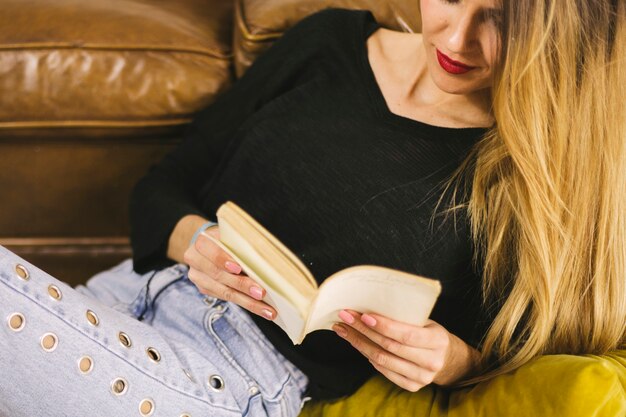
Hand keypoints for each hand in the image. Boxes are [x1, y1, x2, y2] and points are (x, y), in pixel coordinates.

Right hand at [183, 227, 276, 320]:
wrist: (208, 245)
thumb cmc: (226, 239)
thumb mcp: (232, 236)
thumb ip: (243, 245)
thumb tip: (265, 259)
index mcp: (202, 243)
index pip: (212, 253)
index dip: (224, 260)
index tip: (239, 269)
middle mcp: (196, 261)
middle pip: (219, 275)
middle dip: (242, 285)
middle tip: (261, 293)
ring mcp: (198, 277)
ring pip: (224, 291)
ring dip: (247, 301)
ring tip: (266, 309)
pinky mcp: (204, 289)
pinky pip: (226, 298)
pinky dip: (245, 303)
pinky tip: (260, 308)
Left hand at [332, 310, 479, 391]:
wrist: (447, 358)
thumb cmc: (430, 332)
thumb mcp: (425, 321)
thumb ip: (404, 317)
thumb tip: (370, 305)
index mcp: (437, 341)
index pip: (406, 334)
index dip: (383, 325)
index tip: (363, 315)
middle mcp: (430, 361)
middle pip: (389, 347)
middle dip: (363, 330)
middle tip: (345, 317)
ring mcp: (421, 377)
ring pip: (382, 360)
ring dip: (359, 343)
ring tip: (344, 329)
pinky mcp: (411, 386)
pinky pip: (382, 370)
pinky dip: (367, 355)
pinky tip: (357, 343)